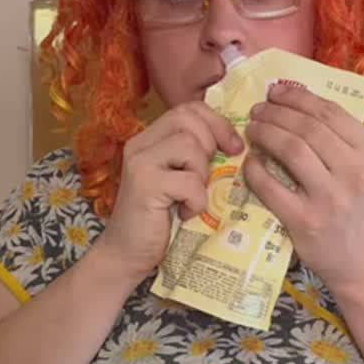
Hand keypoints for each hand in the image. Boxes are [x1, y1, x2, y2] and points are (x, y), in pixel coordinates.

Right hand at [94, 102, 243, 286]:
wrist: (127, 255)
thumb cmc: (161, 220)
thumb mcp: (182, 180)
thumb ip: (197, 157)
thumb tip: (236, 144)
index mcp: (150, 138)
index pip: (189, 109)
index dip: (217, 123)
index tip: (233, 148)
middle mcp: (140, 144)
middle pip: (188, 119)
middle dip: (211, 145)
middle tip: (207, 176)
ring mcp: (140, 163)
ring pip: (190, 146)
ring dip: (202, 175)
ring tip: (192, 197)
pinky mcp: (144, 185)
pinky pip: (189, 181)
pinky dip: (196, 201)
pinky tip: (185, 213)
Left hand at [243, 82, 363, 296]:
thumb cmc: (362, 212)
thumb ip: (343, 143)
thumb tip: (298, 106)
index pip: (331, 113)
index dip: (299, 97)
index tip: (277, 92)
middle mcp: (355, 173)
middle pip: (307, 127)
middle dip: (277, 112)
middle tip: (258, 109)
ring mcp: (330, 198)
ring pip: (291, 149)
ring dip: (265, 133)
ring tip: (252, 128)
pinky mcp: (305, 221)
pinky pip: (271, 186)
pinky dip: (255, 168)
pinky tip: (250, 161)